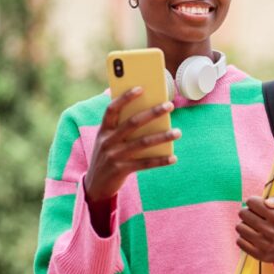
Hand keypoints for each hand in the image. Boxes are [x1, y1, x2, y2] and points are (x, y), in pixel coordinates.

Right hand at [84, 87, 180, 203]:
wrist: (94, 185)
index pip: (112, 109)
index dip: (125, 98)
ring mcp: (114, 156)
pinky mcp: (121, 170)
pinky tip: (173, 157)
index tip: (141, 88)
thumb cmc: (108, 155)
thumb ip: (121, 126)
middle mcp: (107, 141)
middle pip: (132, 123)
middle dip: (152, 113)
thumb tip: (146, 109)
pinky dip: (160, 161)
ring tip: (178, 132)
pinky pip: (145, 164)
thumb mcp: (108, 139)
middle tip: (169, 105)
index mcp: (103, 130)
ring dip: (162, 137)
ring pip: (142, 143)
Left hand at [236, 190, 273, 266]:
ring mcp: (264, 245)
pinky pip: (239, 242)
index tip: (258, 205)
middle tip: (255, 215)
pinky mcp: (259, 255)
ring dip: (245, 224)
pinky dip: (243, 237)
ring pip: (240, 227)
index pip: (252, 202)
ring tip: (253, 225)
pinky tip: (252, 235)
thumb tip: (267, 201)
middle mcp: (271, 232)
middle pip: (243, 213)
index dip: (253, 201)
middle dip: (247, 211)